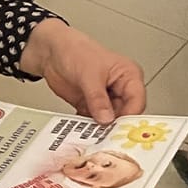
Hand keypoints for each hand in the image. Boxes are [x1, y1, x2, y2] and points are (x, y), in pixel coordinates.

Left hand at [19, 19, 144, 124]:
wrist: (50, 52)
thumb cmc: (75, 50)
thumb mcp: (89, 74)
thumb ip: (98, 98)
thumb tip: (106, 118)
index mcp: (128, 76)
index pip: (137, 102)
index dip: (130, 117)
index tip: (119, 129)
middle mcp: (120, 89)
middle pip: (125, 115)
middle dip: (114, 126)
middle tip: (104, 136)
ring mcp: (105, 99)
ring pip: (109, 121)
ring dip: (100, 128)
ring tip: (92, 135)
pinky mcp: (90, 105)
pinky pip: (93, 121)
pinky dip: (88, 127)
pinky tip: (82, 131)